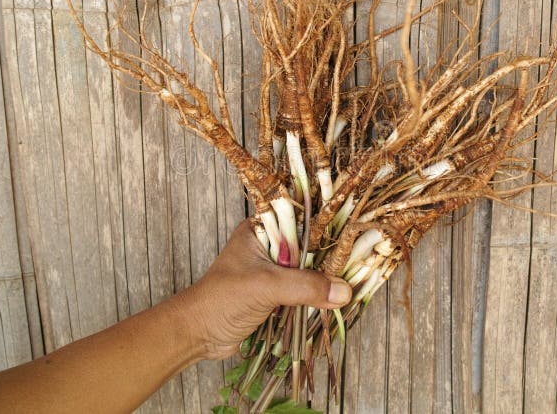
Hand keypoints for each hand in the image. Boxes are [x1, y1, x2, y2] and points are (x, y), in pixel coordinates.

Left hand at [178, 220, 352, 359]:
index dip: (327, 228)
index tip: (355, 236)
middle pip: (309, 248)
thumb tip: (344, 291)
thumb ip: (305, 287)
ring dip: (324, 280)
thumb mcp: (267, 286)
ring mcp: (271, 271)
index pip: (301, 221)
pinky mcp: (274, 295)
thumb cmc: (223, 299)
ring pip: (307, 271)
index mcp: (261, 230)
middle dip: (330, 258)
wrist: (197, 334)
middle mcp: (268, 246)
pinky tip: (335, 301)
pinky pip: (303, 291)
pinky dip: (317, 297)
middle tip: (358, 264)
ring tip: (353, 282)